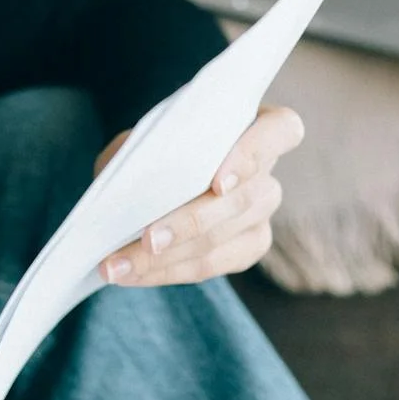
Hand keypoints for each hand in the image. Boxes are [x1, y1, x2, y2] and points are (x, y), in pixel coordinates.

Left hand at [91, 104, 303, 285]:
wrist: (157, 174)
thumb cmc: (159, 145)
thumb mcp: (146, 136)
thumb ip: (143, 149)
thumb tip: (126, 183)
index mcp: (257, 125)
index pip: (281, 131)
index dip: (254, 155)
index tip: (218, 183)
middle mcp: (268, 172)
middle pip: (243, 200)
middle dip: (190, 224)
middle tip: (146, 240)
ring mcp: (262, 213)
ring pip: (222, 240)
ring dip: (166, 259)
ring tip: (117, 266)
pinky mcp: (248, 247)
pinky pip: (211, 266)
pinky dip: (166, 271)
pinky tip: (132, 273)